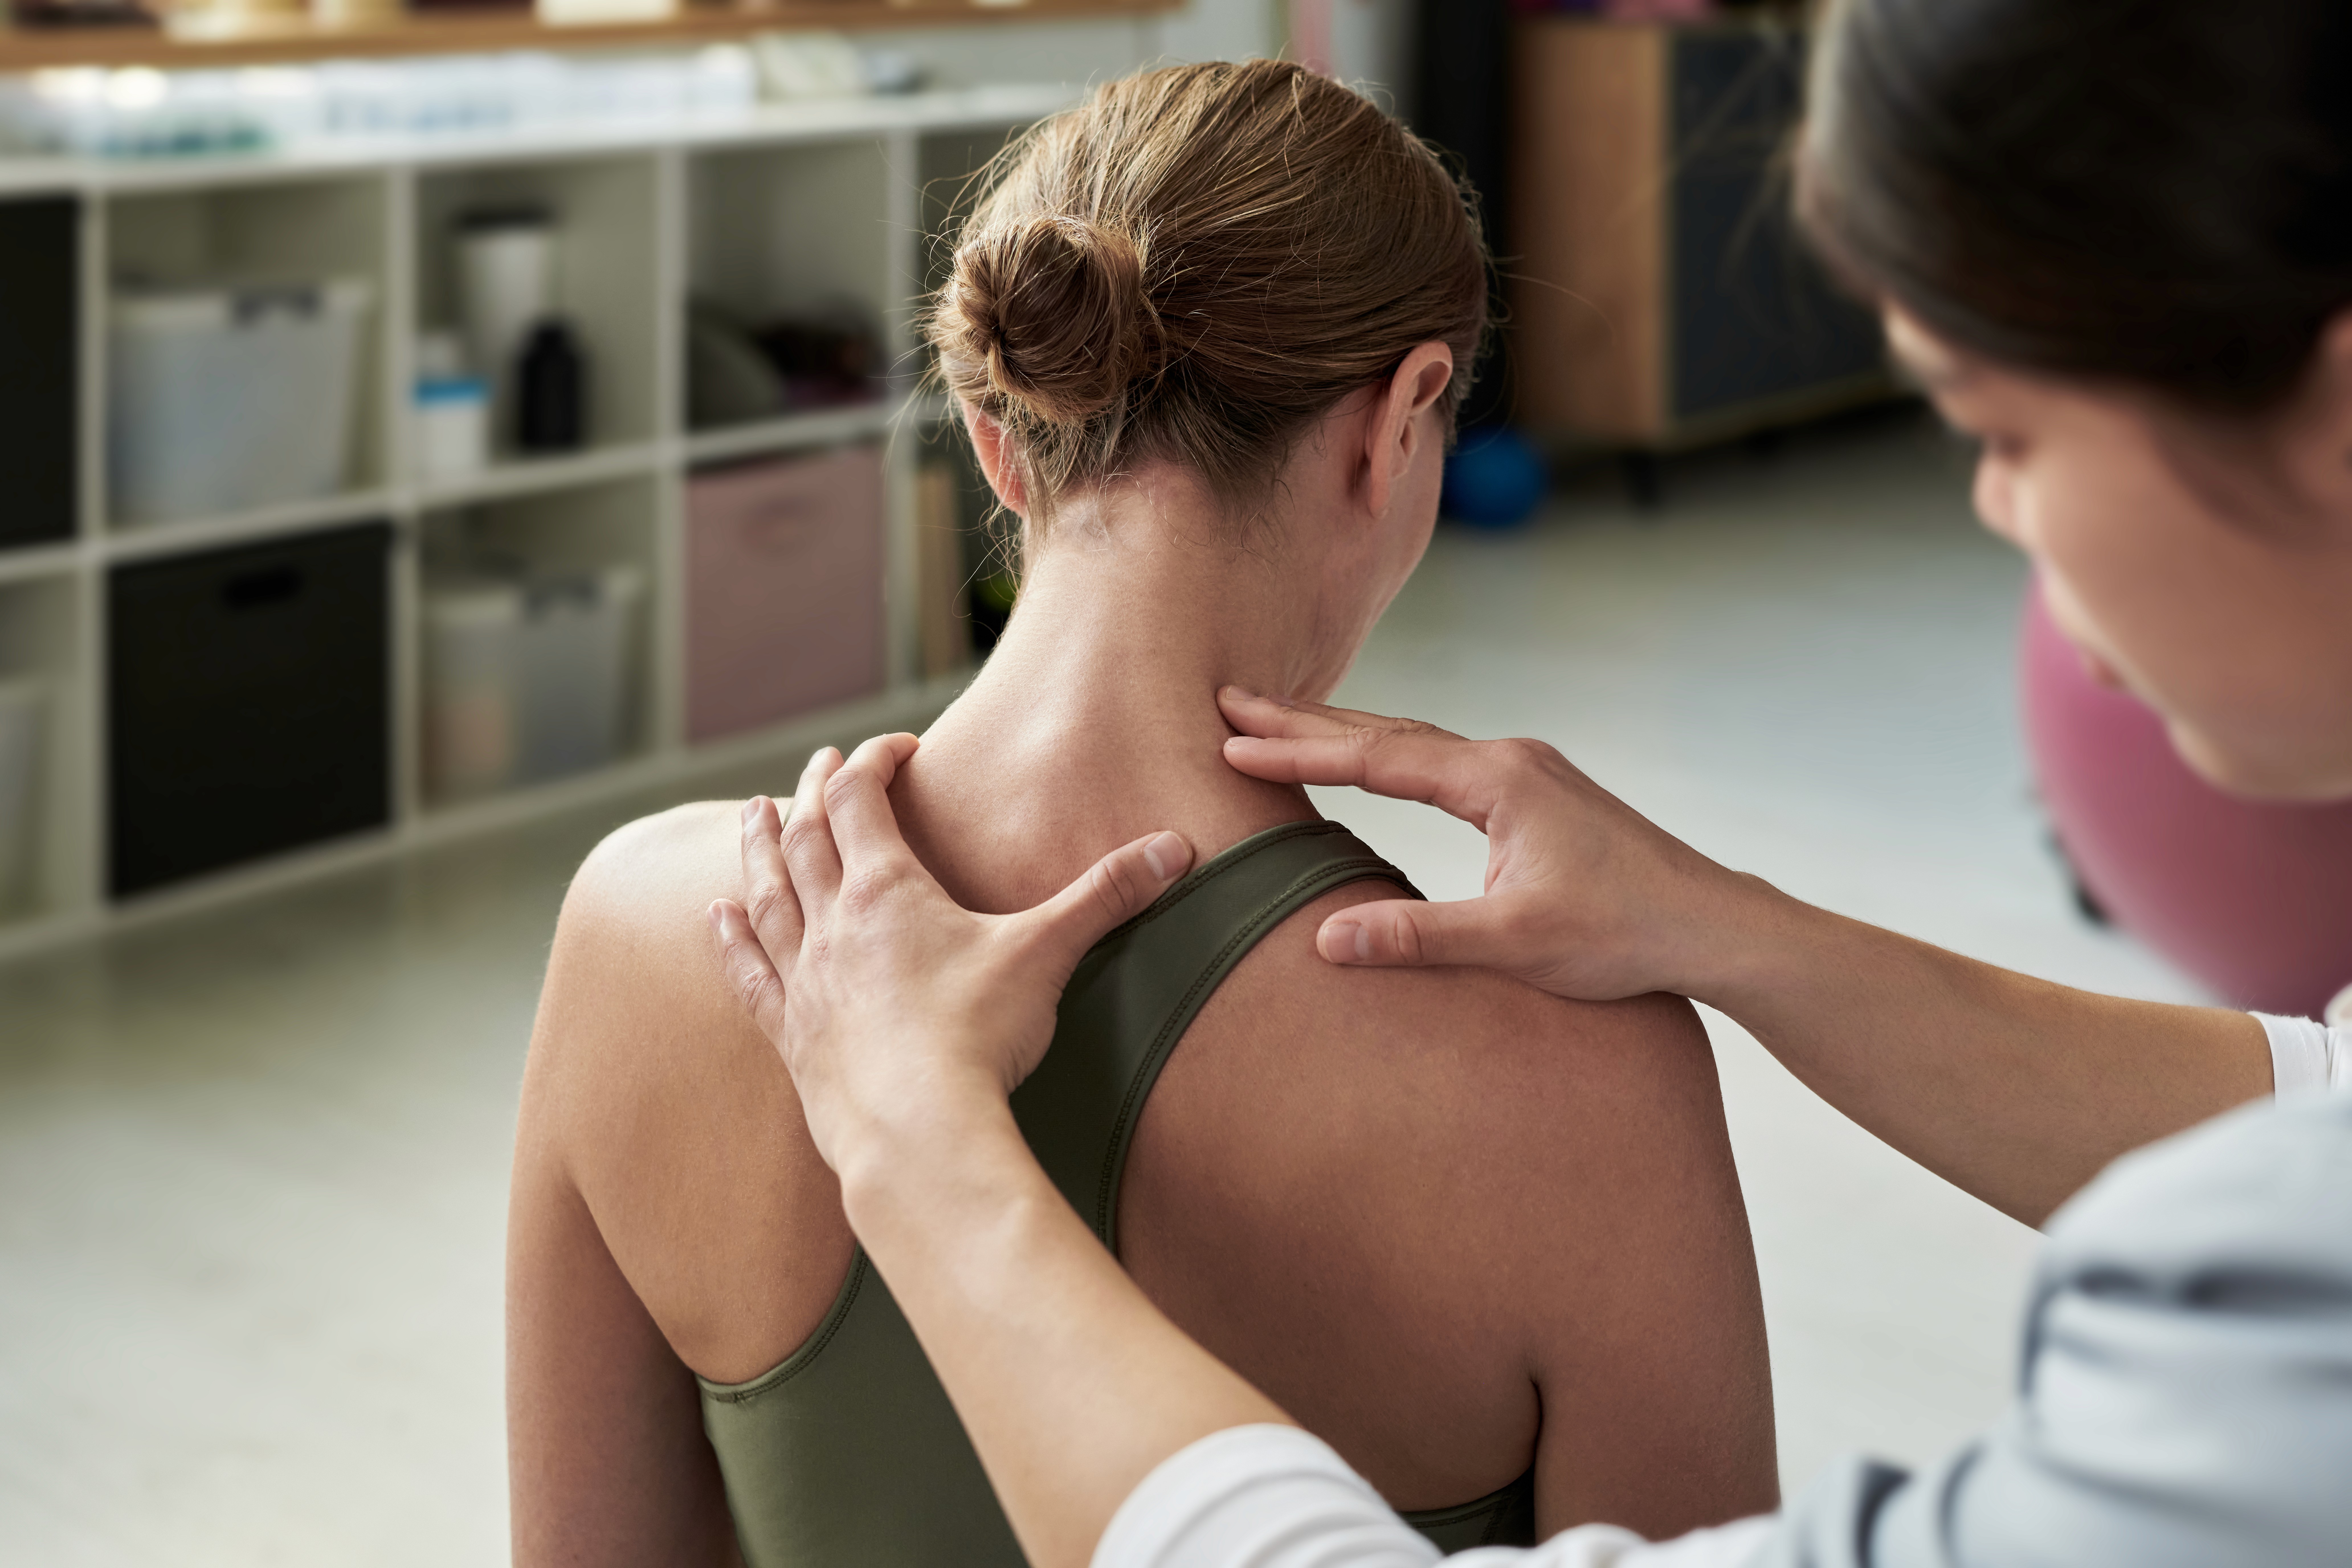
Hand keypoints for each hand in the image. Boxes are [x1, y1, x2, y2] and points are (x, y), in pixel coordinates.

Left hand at [706, 734, 1192, 1173]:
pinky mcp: (791, 1034)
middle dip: (810, 793)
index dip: (873, 763)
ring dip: (758, 848)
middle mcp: (832, 924)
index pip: (862, 799)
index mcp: (886, 891)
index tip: (894, 748)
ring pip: (767, 894)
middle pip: (806, 836)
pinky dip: (730, 939)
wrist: (919, 1132)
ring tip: (751, 816)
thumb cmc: (981, 1037)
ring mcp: (805, 980)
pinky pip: (749, 973)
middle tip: (814, 767)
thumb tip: (1178, 848)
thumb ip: (1108, 895)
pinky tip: (716, 917)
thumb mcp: (1050, 953)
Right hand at [1218, 689, 1765, 1000]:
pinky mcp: (1536, 794)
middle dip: (1305, 719)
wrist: (1709, 925)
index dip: (1300, 752)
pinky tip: (1373, 761)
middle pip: (1388, 730)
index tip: (1233, 743)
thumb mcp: (1514, 944)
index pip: (1376, 758)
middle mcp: (1509, 760)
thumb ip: (1419, 938)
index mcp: (1498, 781)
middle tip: (1232, 702)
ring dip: (1346, 732)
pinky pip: (1442, 761)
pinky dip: (1390, 754)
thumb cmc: (1623, 933)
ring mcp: (1525, 772)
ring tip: (1282, 723)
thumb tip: (1326, 939)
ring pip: (1415, 742)